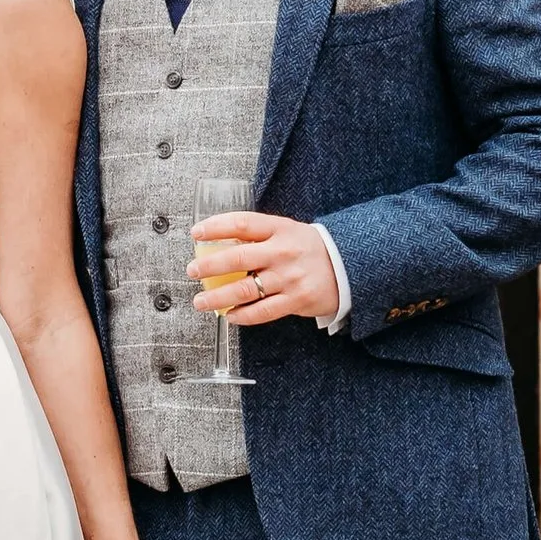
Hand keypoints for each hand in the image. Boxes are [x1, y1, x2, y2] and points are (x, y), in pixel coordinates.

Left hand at [189, 210, 339, 328]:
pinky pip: (263, 311)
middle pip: (238, 258)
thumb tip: (219, 243)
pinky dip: (242, 315)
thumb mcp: (287, 231)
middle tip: (191, 271)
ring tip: (201, 302)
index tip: (196, 233)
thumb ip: (259, 236)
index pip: (242, 223)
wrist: (349, 266)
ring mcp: (290, 278)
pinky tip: (230, 316)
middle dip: (209, 265)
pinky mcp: (297, 300)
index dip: (215, 227)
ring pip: (246, 290)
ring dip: (218, 297)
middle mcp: (283, 252)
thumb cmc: (308, 248)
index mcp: (280, 229)